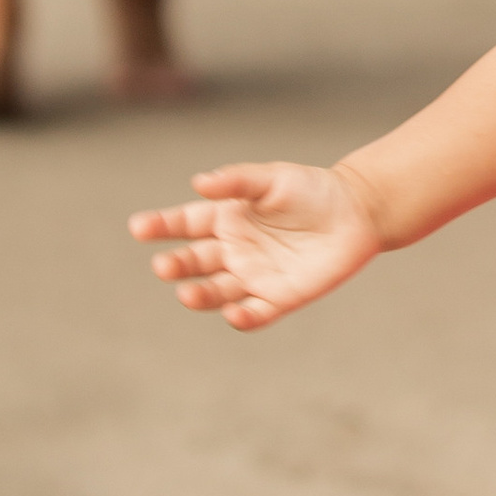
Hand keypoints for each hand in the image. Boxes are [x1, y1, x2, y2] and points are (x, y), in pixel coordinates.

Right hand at [128, 157, 382, 331]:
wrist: (357, 211)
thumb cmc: (311, 190)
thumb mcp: (272, 178)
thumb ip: (236, 181)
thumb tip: (200, 182)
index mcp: (226, 218)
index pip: (184, 224)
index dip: (161, 225)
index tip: (139, 227)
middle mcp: (234, 250)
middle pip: (195, 262)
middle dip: (177, 265)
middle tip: (163, 266)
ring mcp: (254, 276)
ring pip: (217, 292)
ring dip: (200, 296)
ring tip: (187, 294)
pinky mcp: (280, 298)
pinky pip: (255, 313)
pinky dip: (243, 317)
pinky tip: (234, 314)